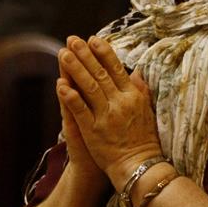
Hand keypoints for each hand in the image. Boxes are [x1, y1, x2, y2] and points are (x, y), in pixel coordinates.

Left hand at [57, 35, 161, 190]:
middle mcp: (120, 103)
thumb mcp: (147, 111)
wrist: (139, 167)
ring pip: (89, 87)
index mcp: (133, 96)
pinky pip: (80, 110)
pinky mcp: (93, 131)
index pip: (116, 68)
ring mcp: (106, 116)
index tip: (93, 39)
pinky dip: (70, 96)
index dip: (104, 52)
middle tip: (72, 39)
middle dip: (85, 55)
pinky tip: (60, 84)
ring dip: (75, 69)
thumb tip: (137, 71)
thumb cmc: (143, 140)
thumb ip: (141, 90)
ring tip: (63, 54)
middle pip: (100, 74)